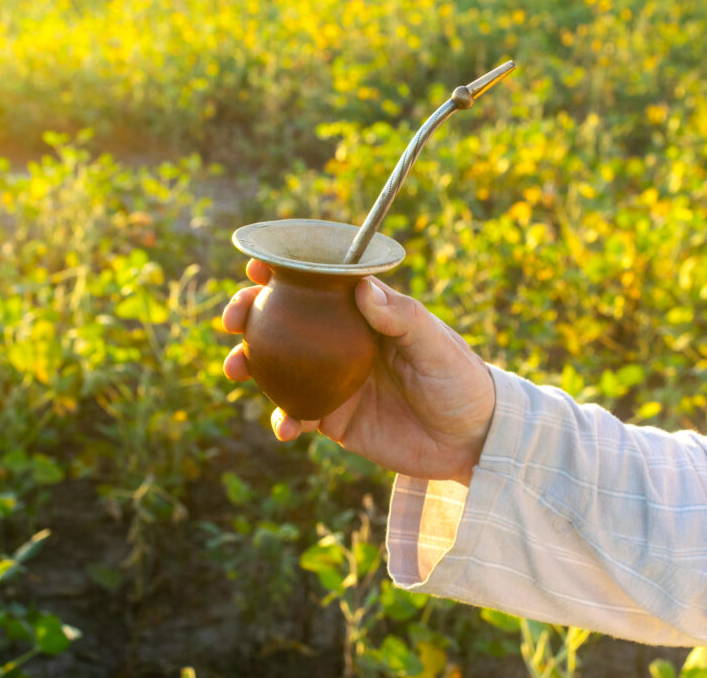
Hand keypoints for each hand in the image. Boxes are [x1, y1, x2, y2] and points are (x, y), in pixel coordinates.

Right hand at [221, 259, 495, 485]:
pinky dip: (284, 419)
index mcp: (363, 314)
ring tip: (237, 368)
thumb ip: (402, 317)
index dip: (282, 272)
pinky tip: (286, 426)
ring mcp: (331, 380)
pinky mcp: (333, 419)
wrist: (472, 441)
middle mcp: (339, 342)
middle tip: (234, 318)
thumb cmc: (461, 380)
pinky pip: (296, 414)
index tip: (256, 265)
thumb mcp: (437, 345)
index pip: (316, 284)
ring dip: (249, 364)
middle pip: (282, 321)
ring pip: (277, 367)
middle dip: (249, 314)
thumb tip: (363, 287)